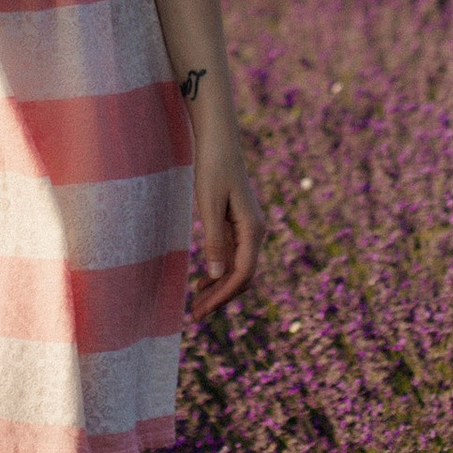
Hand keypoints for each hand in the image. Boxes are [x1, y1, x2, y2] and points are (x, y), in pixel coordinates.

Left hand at [187, 129, 263, 321]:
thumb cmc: (212, 166)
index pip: (242, 273)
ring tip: (197, 303)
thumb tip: (219, 275)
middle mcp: (255, 231)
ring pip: (239, 267)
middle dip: (222, 297)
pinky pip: (233, 255)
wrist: (218, 138)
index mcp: (253, 228)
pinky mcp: (238, 222)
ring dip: (220, 287)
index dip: (223, 295)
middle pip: (243, 275)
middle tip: (196, 314)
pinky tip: (204, 280)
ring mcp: (248, 227)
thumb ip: (215, 240)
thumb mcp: (209, 204)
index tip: (202, 310)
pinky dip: (220, 271)